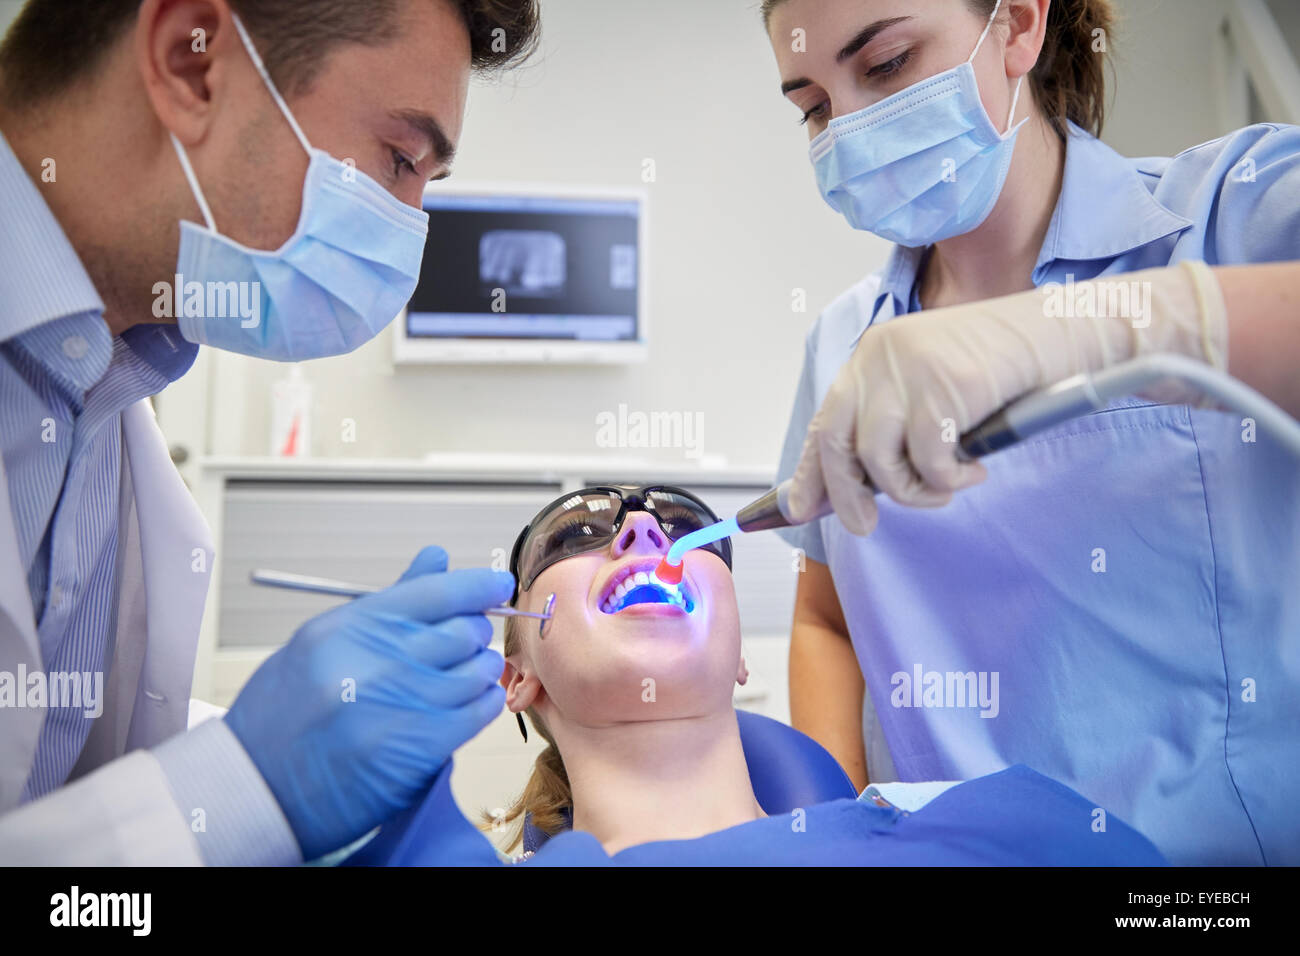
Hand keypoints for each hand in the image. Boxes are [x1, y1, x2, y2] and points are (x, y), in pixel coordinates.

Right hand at [224, 546, 512, 859]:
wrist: (260, 785)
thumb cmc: (287, 711)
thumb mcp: (323, 640)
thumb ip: (389, 603)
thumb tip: (437, 559)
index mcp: (353, 626)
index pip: (438, 591)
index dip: (478, 584)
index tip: (496, 584)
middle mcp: (380, 661)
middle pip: (465, 629)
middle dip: (473, 632)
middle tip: (463, 641)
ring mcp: (404, 704)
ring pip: (478, 670)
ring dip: (478, 670)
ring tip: (460, 676)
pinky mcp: (422, 746)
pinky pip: (479, 711)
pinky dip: (481, 702)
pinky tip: (465, 703)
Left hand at [787, 261, 1227, 533]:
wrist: (1063, 332)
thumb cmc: (1003, 367)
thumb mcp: (933, 390)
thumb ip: (896, 424)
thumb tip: (859, 484)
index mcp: (873, 354)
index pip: (828, 419)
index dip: (810, 471)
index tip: (799, 507)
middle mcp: (881, 356)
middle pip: (839, 443)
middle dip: (847, 495)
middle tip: (865, 525)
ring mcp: (912, 368)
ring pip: (881, 460)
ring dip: (913, 490)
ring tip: (947, 487)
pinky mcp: (947, 386)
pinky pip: (929, 461)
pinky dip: (950, 479)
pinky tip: (976, 468)